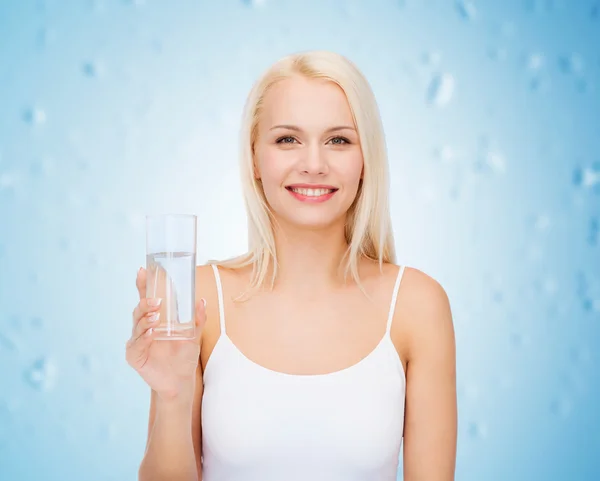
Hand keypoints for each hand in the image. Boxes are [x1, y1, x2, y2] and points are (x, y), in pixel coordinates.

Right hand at [125, 267, 206, 401]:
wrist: (180, 381)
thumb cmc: (183, 356)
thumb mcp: (194, 335)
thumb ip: (197, 319)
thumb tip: (201, 301)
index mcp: (156, 319)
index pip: (147, 298)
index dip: (144, 284)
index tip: (143, 270)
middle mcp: (144, 328)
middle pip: (139, 309)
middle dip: (146, 302)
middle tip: (157, 301)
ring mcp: (138, 341)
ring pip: (137, 325)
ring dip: (145, 318)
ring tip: (156, 316)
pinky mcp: (135, 356)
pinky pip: (137, 344)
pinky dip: (143, 337)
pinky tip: (151, 333)